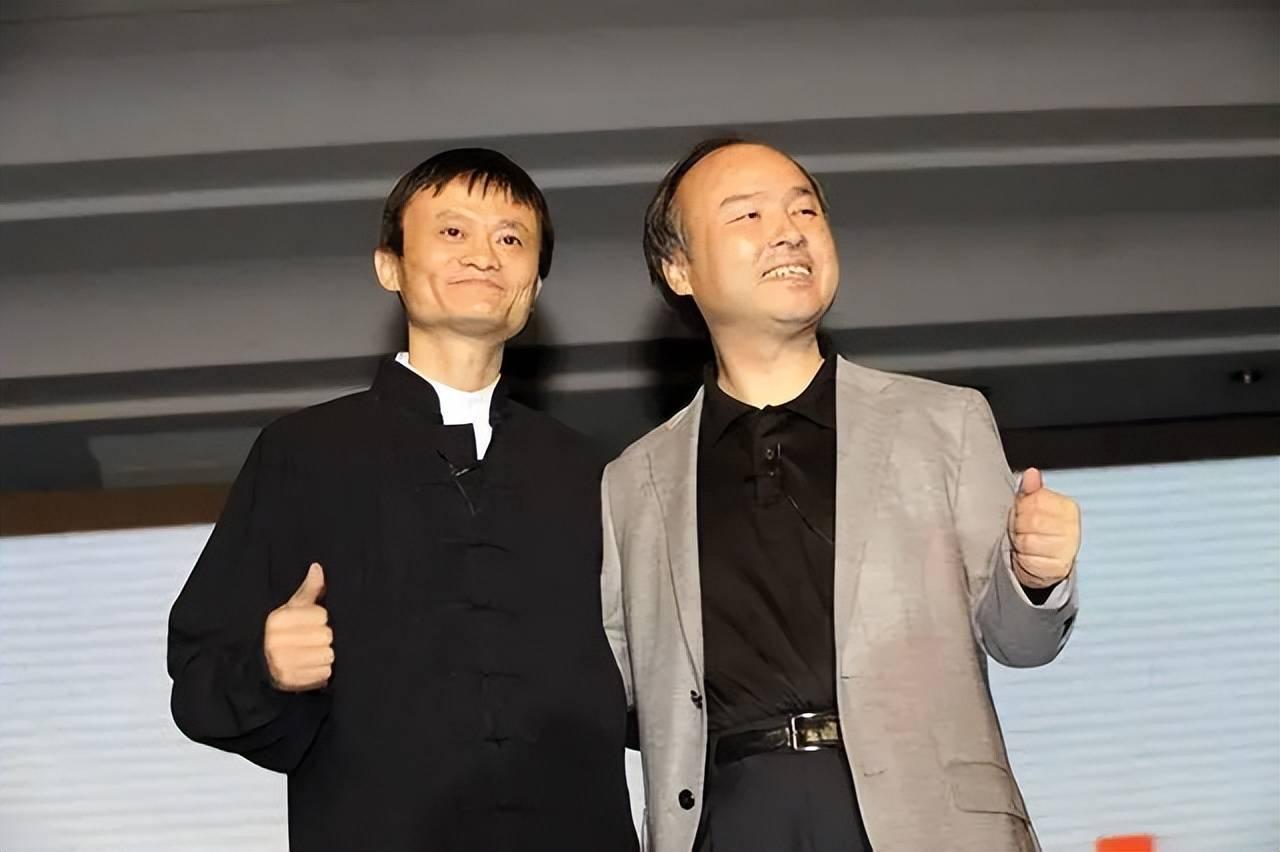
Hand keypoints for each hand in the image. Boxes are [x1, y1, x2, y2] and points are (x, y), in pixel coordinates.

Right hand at [263, 563, 332, 690]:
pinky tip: (312, 667)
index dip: (322, 620)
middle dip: (325, 639)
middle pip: (326, 636)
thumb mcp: (293, 609)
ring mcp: (282, 663)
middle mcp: (276, 641)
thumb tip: (317, 567)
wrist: (265, 666)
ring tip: (314, 654)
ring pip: (327, 655)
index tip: (313, 624)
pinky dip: (323, 672)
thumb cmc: (286, 631)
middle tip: (315, 641)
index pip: (321, 616)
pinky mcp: (290, 681)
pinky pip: (323, 674)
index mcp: (277, 620)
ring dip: (325, 656)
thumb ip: (308, 590)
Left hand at [1009, 469, 1080, 588]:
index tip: (1022, 513)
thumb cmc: (1036, 530)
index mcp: (1067, 507)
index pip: (1035, 500)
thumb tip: (1031, 473)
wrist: (1044, 563)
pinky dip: (1023, 560)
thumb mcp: (1031, 507)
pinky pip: (1030, 560)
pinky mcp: (1058, 568)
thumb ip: (1030, 490)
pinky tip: (1028, 557)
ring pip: (1028, 541)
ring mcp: (1067, 549)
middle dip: (1019, 526)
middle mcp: (1072, 527)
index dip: (1021, 508)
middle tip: (1021, 530)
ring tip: (1024, 544)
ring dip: (1019, 543)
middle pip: (1031, 520)